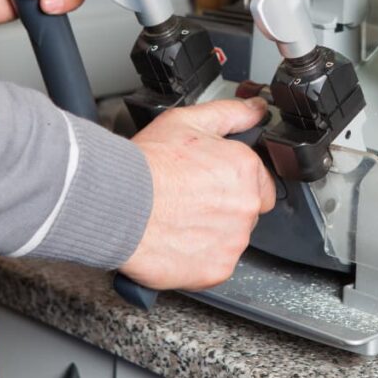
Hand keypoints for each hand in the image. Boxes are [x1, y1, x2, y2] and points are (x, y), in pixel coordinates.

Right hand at [121, 98, 275, 290]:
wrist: (118, 204)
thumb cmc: (148, 164)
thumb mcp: (189, 121)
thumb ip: (231, 113)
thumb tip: (257, 109)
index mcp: (246, 170)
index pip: (259, 182)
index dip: (233, 182)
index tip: (210, 184)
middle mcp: (247, 206)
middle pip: (246, 211)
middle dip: (224, 207)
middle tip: (190, 200)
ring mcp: (234, 240)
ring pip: (231, 238)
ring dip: (212, 232)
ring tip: (179, 219)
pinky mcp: (217, 268)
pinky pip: (215, 264)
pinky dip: (199, 257)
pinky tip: (177, 240)